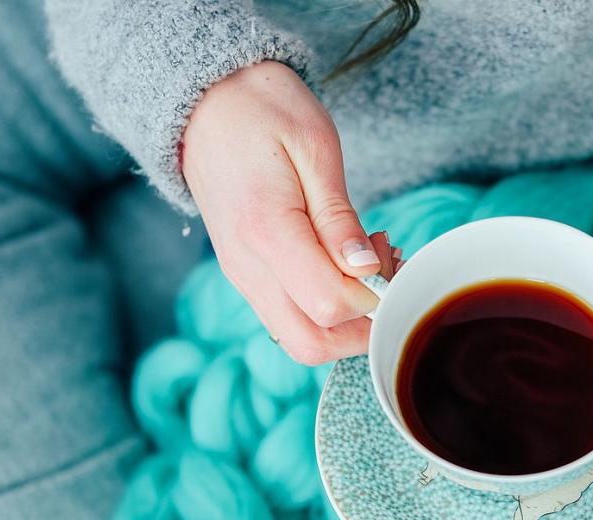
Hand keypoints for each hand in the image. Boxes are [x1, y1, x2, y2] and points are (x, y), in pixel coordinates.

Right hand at [182, 61, 386, 364]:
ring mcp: (243, 276)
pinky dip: (325, 308)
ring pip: (300, 340)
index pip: (329, 305)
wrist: (206, 101)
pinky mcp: (246, 275)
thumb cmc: (263, 111)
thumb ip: (338, 218)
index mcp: (265, 232)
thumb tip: (366, 270)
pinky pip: (289, 316)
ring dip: (346, 321)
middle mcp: (247, 268)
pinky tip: (343, 263)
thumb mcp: (315, 148)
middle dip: (363, 327)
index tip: (386, 254)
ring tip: (368, 264)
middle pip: (312, 344)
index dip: (372, 296)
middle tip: (385, 272)